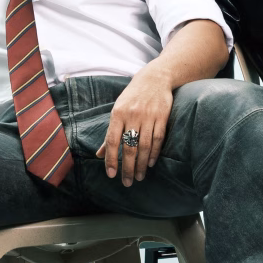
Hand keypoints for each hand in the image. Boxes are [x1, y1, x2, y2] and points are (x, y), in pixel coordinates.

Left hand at [101, 70, 173, 185]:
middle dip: (127, 167)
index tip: (111, 175)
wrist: (154, 79)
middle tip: (127, 182)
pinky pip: (158, 139)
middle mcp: (132, 116)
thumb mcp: (117, 111)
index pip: (113, 141)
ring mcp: (148, 117)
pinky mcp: (162, 117)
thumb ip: (110, 133)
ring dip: (141, 164)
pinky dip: (154, 153)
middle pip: (129, 147)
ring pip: (144, 146)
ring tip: (139, 177)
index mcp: (118, 114)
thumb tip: (100, 154)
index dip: (111, 159)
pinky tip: (150, 163)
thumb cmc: (132, 97)